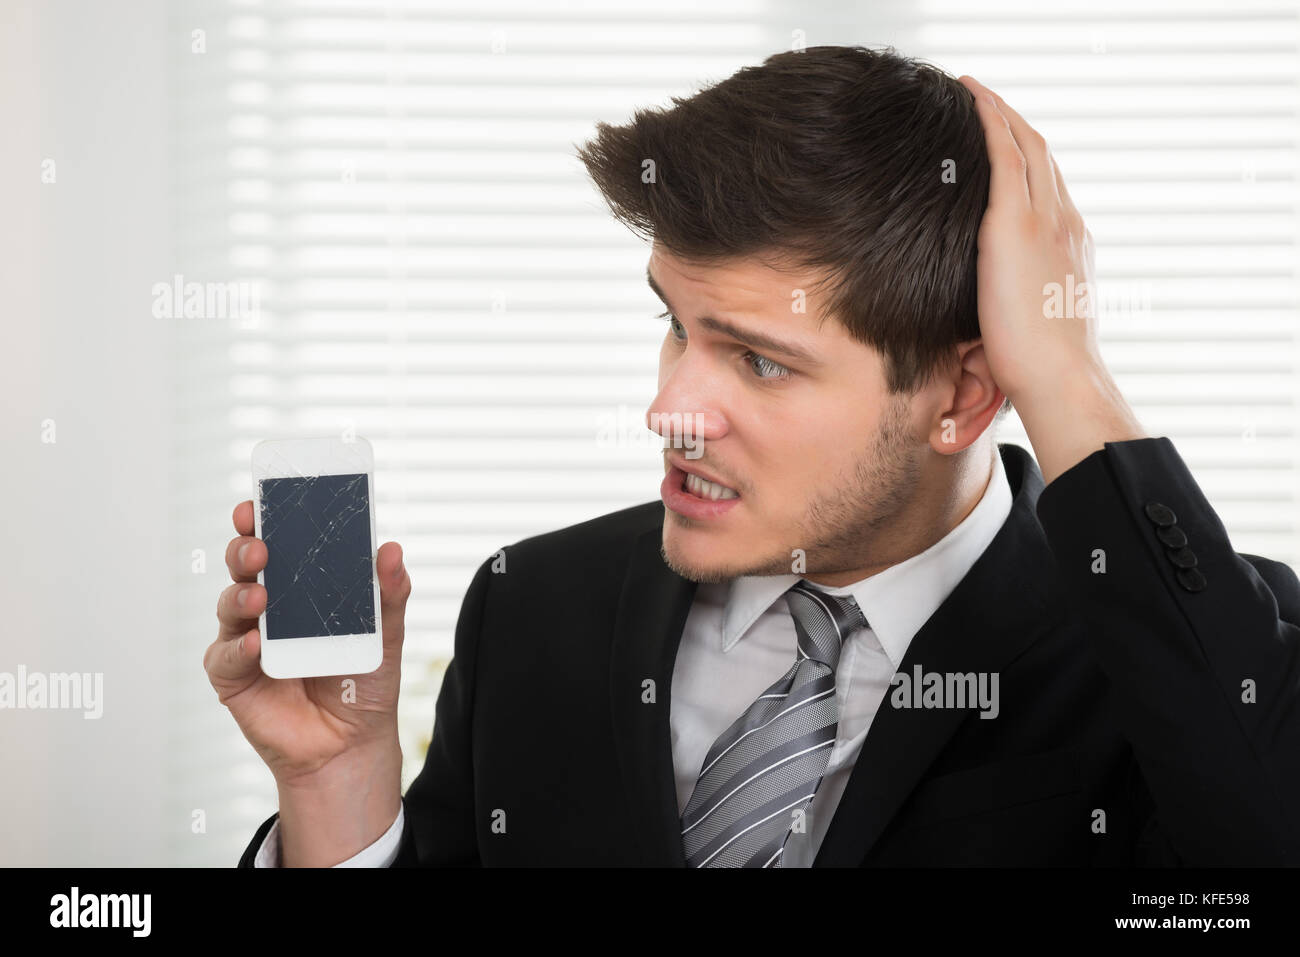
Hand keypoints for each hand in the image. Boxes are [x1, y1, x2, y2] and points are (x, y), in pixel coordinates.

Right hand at [203, 500, 410, 785]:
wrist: (352, 743)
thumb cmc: (363, 681)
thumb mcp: (385, 635)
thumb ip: (388, 595)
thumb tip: (392, 549)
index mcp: (301, 586)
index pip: (279, 542)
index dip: (266, 519)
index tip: (260, 499)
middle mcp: (268, 607)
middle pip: (246, 566)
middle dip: (246, 548)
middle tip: (259, 546)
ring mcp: (246, 639)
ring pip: (230, 605)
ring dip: (241, 595)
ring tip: (260, 596)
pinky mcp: (233, 676)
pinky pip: (227, 657)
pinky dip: (240, 648)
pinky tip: (256, 644)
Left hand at [957, 75, 1102, 403]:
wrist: (1060, 377)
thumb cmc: (1043, 368)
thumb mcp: (1035, 323)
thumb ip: (1020, 302)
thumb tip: (994, 311)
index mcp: (1071, 246)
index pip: (1050, 188)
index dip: (1030, 159)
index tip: (1009, 142)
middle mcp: (1065, 223)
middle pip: (1042, 156)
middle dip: (1015, 124)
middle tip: (987, 100)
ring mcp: (1045, 220)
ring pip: (1025, 146)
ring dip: (1000, 113)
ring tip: (974, 89)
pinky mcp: (1016, 224)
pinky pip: (1005, 155)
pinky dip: (991, 121)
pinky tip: (972, 97)